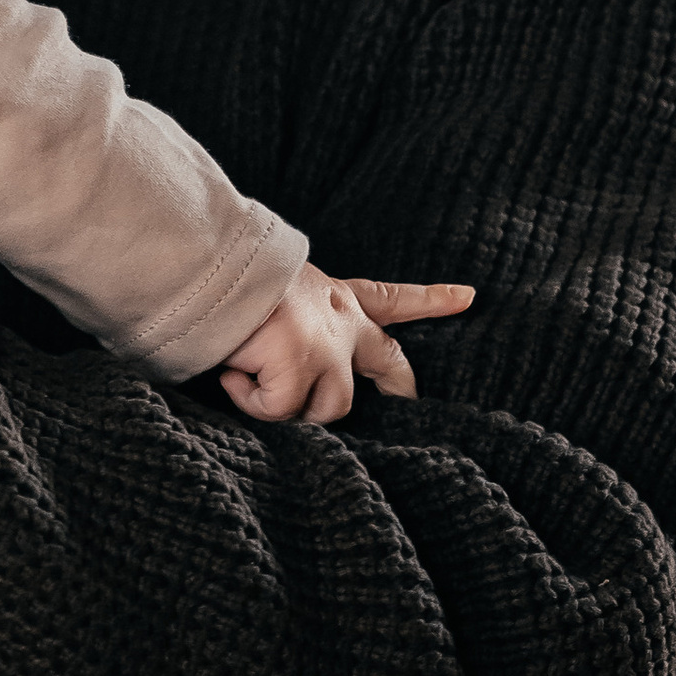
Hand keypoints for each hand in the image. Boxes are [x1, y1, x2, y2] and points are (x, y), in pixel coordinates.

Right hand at [221, 269, 473, 426]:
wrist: (209, 266)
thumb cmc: (230, 277)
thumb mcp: (274, 290)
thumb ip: (292, 320)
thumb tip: (284, 360)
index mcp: (334, 296)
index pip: (389, 298)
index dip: (429, 300)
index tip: (466, 296)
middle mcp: (340, 321)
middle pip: (383, 361)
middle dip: (400, 383)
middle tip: (411, 398)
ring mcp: (326, 348)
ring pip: (330, 407)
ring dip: (289, 405)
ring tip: (252, 378)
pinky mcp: (301, 368)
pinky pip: (278, 410)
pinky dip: (250, 400)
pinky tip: (233, 374)